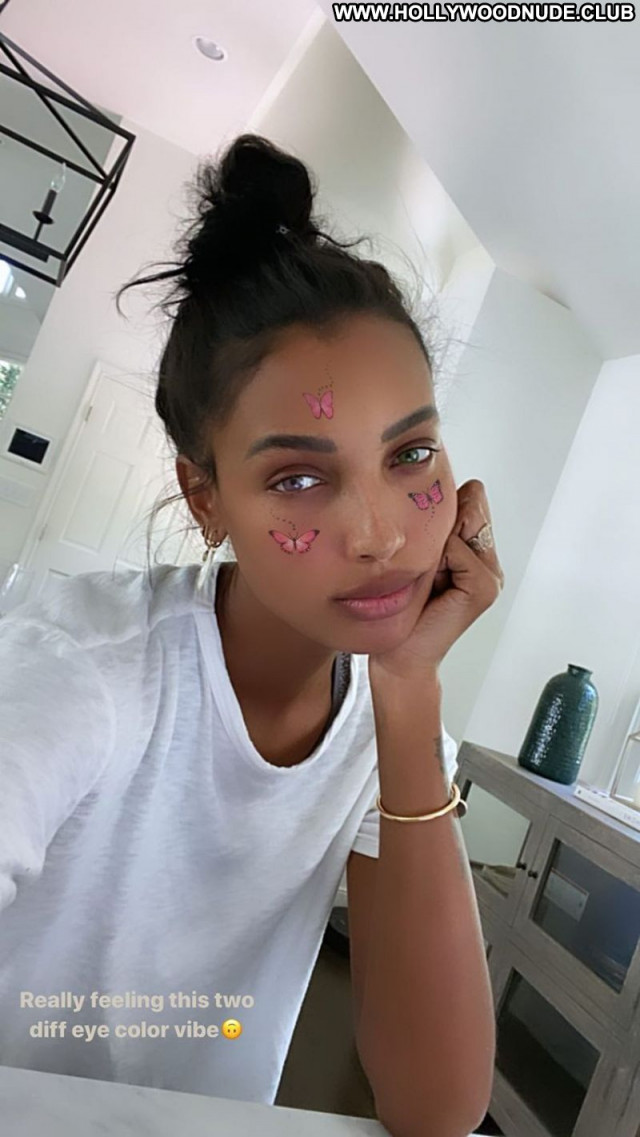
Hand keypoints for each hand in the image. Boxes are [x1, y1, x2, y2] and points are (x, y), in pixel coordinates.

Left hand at [368, 480, 504, 683]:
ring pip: (464, 524)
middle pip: (472, 505)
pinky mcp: (484, 587)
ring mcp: (490, 574)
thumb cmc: (400, 608)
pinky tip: (432, 585)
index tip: (422, 546)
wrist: (399, 655)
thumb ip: (435, 526)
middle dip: (441, 526)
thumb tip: (443, 486)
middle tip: (426, 566)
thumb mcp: (415, 557)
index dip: (441, 512)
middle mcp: (488, 561)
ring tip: (428, 577)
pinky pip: (458, 548)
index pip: (470, 498)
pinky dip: (438, 561)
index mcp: (474, 550)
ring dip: (437, 544)